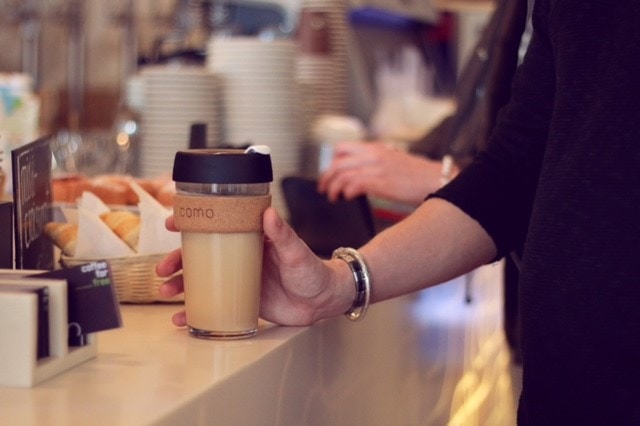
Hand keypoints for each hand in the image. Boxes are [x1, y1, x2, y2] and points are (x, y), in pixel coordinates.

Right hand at [155, 208, 353, 326]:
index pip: (216, 226)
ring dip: (180, 285)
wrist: (322, 302)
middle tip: (163, 269)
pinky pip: (212, 304)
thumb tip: (268, 212)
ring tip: (166, 292)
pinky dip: (195, 312)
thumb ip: (282, 234)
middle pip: (200, 255)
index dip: (192, 224)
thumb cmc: (311, 270)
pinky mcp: (240, 300)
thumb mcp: (296, 251)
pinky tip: (182, 319)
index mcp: (250, 239)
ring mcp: (237, 279)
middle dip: (177, 260)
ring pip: (201, 280)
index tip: (172, 223)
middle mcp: (239, 257)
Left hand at [317, 141, 447, 205]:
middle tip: (323, 189)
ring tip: (333, 197)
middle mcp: (372, 154)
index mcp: (375, 148)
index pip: (342, 148)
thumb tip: (362, 175)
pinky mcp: (380, 181)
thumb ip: (376, 163)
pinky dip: (346, 192)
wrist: (435, 179)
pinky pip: (353, 184)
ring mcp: (376, 167)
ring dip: (333, 187)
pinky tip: (348, 198)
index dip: (331, 162)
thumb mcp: (393, 161)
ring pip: (341, 173)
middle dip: (326, 177)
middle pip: (336, 161)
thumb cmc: (418, 175)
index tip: (330, 174)